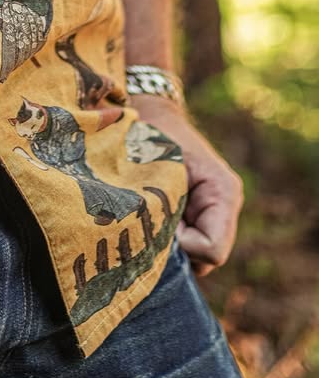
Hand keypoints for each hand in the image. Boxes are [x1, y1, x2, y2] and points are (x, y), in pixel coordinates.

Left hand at [131, 94, 243, 276]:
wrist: (155, 116)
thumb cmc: (152, 136)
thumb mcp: (158, 168)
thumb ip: (163, 206)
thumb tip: (159, 247)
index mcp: (223, 193)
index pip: (212, 250)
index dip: (183, 244)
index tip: (161, 219)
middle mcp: (226, 207)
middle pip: (205, 260)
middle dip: (176, 248)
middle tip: (151, 218)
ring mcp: (216, 213)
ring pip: (196, 258)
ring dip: (170, 244)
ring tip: (152, 214)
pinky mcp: (202, 216)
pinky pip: (188, 245)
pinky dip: (169, 239)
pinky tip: (155, 216)